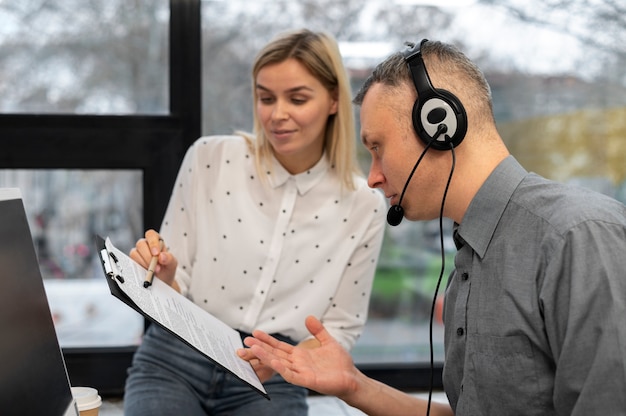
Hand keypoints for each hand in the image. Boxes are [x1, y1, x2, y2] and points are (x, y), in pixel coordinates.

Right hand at [130, 229, 178, 289]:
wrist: (163, 280)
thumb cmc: (167, 268)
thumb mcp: (172, 263)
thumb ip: (169, 258)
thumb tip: (162, 256)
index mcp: (156, 240)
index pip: (151, 235)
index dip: (152, 243)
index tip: (156, 253)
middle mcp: (146, 245)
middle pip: (141, 244)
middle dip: (148, 256)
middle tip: (156, 267)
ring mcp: (138, 253)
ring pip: (135, 253)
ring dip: (144, 263)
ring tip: (153, 271)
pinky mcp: (133, 262)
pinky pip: (131, 262)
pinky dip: (139, 267)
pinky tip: (146, 272)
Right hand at [239, 316, 358, 397]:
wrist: (351, 377)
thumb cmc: (340, 363)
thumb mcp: (328, 341)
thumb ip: (318, 330)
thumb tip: (308, 317)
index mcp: (300, 355)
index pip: (279, 347)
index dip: (267, 340)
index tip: (254, 333)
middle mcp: (297, 363)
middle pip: (274, 354)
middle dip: (260, 348)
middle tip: (245, 343)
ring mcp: (300, 372)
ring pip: (279, 363)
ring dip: (266, 357)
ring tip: (254, 349)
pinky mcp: (307, 380)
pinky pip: (291, 374)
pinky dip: (281, 368)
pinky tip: (273, 361)